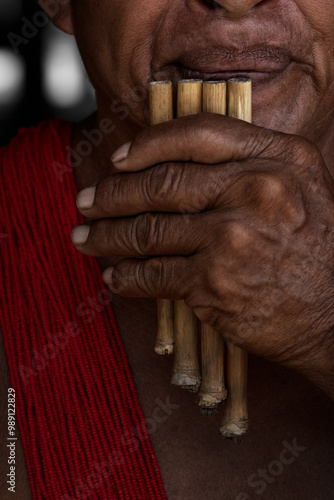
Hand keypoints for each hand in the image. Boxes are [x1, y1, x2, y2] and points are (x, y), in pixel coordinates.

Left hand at [72, 114, 333, 395]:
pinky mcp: (214, 283)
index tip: (119, 159)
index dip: (149, 143)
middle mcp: (256, 190)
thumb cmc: (316, 251)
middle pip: (163, 183)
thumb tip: (173, 164)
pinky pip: (154, 274)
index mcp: (278, 158)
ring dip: (108, 236)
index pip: (198, 133)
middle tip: (86, 202)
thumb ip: (247, 166)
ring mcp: (232, 237)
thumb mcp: (299, 188)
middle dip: (113, 194)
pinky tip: (115, 276)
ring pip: (150, 230)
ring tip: (86, 238)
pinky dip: (127, 276)